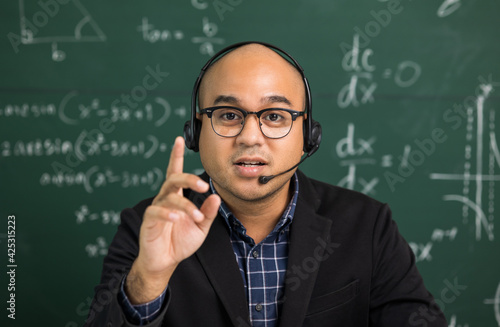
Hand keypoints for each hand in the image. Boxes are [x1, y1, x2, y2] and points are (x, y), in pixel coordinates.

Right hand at [126, 136, 220, 303]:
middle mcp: (165, 198)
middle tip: (203, 187)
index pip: (176, 172)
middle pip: (173, 179)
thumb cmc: (181, 241)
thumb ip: (207, 212)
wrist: (166, 261)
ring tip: (197, 217)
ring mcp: (156, 208)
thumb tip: (216, 197)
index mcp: (177, 196)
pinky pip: (156, 212)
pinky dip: (168, 213)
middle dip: (188, 179)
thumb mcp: (200, 227)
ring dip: (185, 205)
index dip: (176, 156)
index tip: (179, 140)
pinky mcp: (149, 221)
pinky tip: (177, 218)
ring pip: (169, 196)